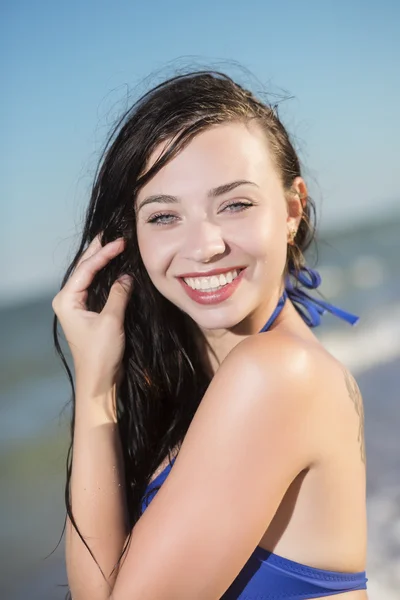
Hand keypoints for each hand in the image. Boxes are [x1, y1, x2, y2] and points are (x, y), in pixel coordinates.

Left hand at [52, 234, 132, 393]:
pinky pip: (96, 286)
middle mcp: (68, 299)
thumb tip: (127, 275)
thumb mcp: (111, 321)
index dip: (104, 253)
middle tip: (114, 232)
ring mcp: (77, 305)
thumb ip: (119, 294)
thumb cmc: (101, 354)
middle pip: (83, 268)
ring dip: (102, 260)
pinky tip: (116, 265)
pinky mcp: (88, 311)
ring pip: (89, 275)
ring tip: (114, 242)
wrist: (99, 380)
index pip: (86, 268)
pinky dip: (106, 274)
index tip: (121, 242)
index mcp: (67, 299)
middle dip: (99, 250)